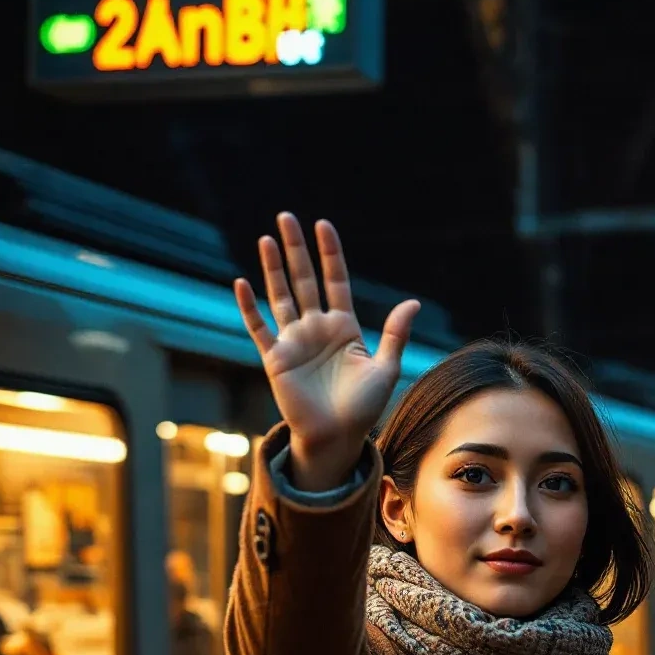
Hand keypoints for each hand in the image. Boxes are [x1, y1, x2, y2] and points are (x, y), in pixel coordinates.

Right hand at [234, 212, 419, 480]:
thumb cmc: (362, 408)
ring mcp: (294, 341)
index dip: (330, 253)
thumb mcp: (385, 368)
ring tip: (266, 239)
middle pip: (304, 280)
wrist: (336, 438)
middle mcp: (316, 328)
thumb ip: (395, 335)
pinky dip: (249, 307)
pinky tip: (241, 283)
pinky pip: (259, 328)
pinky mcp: (275, 358)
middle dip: (296, 249)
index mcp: (344, 327)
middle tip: (286, 216)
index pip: (335, 280)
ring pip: (280, 296)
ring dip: (272, 268)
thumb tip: (413, 302)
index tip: (323, 225)